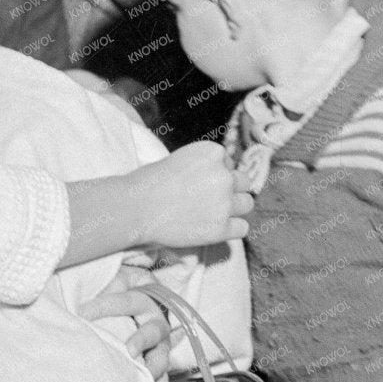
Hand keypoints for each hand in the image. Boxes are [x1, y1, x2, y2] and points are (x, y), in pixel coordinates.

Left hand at [80, 264, 172, 381]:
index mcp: (143, 299)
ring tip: (144, 377)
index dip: (105, 305)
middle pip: (154, 330)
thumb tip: (82, 288)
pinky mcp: (157, 363)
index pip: (126, 301)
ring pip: (162, 357)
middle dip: (142, 339)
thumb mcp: (113, 279)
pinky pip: (162, 379)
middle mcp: (155, 322)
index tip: (80, 312)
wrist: (141, 302)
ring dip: (154, 369)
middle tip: (129, 350)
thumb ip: (104, 281)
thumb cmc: (118, 290)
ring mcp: (159, 345)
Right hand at [130, 143, 253, 249]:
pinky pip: (242, 228)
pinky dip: (231, 229)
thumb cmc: (148, 183)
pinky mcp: (221, 228)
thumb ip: (203, 167)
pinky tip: (215, 228)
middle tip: (210, 199)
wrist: (135, 208)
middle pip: (243, 182)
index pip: (228, 163)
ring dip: (234, 208)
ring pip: (247, 204)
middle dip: (230, 190)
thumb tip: (221, 178)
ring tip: (212, 214)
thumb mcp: (178, 160)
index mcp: (212, 152)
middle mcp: (224, 175)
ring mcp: (225, 202)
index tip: (199, 183)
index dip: (216, 173)